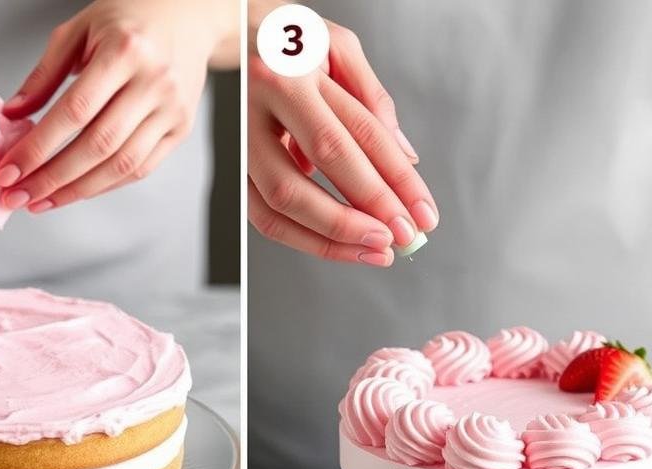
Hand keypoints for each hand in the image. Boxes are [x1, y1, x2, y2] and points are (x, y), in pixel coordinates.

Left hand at [0, 0, 236, 211]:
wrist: (186, 15)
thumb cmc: (129, 19)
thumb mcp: (78, 30)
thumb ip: (44, 74)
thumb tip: (13, 116)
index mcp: (124, 51)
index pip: (75, 112)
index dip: (39, 147)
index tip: (10, 170)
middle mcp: (154, 82)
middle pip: (98, 145)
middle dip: (53, 178)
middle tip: (19, 195)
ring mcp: (172, 109)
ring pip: (122, 165)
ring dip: (78, 190)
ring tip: (43, 201)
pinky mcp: (181, 128)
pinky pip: (141, 168)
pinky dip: (106, 184)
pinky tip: (78, 190)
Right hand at [247, 4, 437, 266]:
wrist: (229, 34)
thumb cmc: (288, 41)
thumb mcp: (338, 47)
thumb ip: (373, 99)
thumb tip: (406, 159)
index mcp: (292, 73)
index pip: (355, 134)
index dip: (394, 179)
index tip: (422, 213)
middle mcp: (259, 106)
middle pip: (316, 170)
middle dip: (365, 212)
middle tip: (401, 239)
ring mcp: (239, 141)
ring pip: (281, 204)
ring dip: (332, 237)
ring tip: (374, 251)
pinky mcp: (232, 169)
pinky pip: (263, 217)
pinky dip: (304, 238)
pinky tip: (339, 245)